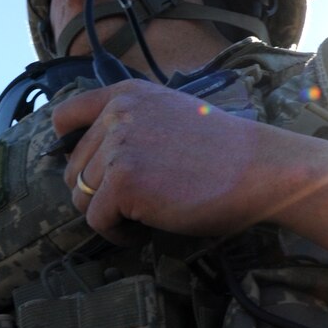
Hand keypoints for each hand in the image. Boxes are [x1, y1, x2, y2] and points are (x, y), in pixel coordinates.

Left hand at [51, 80, 327, 326]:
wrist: (262, 169)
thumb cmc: (225, 152)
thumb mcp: (172, 115)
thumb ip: (132, 125)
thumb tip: (94, 157)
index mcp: (127, 95)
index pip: (66, 115)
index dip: (68, 146)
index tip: (83, 167)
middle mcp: (117, 116)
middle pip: (73, 167)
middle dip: (95, 192)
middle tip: (128, 207)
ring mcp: (118, 148)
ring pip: (80, 195)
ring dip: (104, 213)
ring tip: (136, 219)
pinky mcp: (124, 183)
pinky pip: (96, 218)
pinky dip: (113, 232)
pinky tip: (137, 231)